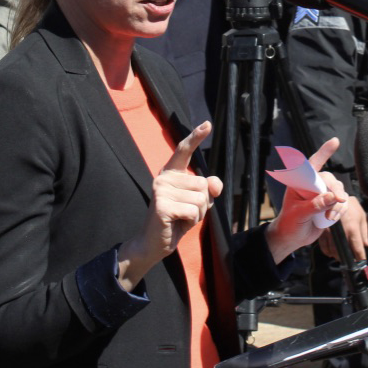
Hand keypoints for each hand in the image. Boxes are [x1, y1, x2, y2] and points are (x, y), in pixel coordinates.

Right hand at [117, 122, 221, 291]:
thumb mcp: (196, 203)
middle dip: (202, 204)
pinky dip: (191, 221)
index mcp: (170, 173)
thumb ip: (208, 190)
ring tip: (180, 218)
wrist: (153, 244)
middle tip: (184, 213)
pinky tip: (177, 223)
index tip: (208, 123)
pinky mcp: (162, 205)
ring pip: (201, 199)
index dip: (196, 137)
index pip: (184, 151)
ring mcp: (161, 189)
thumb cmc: (176, 220)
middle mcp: (163, 177)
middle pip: (203, 184)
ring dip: (197, 214)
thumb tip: (214, 183)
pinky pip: (193, 211)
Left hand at [266, 138, 350, 262]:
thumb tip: (332, 197)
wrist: (292, 238)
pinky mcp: (329, 205)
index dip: (324, 152)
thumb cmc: (289, 223)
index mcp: (300, 182)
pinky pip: (342, 203)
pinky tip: (332, 219)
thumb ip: (315, 205)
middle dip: (336, 190)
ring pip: (338, 192)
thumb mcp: (299, 214)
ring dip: (338, 205)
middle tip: (338, 201)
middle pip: (330, 180)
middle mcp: (312, 186)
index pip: (312, 164)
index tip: (335, 141)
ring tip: (329, 217)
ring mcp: (322, 195)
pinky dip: (340, 211)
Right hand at [318, 195, 366, 262]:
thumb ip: (365, 230)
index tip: (362, 261)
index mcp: (352, 226)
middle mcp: (341, 230)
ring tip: (342, 258)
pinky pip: (323, 245)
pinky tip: (332, 252)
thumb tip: (366, 244)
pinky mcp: (322, 230)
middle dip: (348, 259)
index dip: (360, 256)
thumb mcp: (361, 215)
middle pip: (344, 251)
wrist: (334, 195)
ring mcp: (330, 230)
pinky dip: (327, 251)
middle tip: (352, 261)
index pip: (357, 247)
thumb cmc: (350, 205)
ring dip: (338, 256)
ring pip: (333, 250)